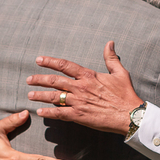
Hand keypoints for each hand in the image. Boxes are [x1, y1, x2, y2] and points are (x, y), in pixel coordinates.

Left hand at [28, 42, 143, 134]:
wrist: (130, 115)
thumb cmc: (125, 94)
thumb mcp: (120, 72)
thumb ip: (111, 58)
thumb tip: (109, 43)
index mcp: (89, 76)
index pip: (65, 65)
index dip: (50, 61)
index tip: (39, 60)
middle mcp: (81, 87)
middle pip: (55, 81)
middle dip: (40, 79)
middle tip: (29, 80)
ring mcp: (79, 102)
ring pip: (54, 97)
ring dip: (40, 95)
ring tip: (30, 95)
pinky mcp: (79, 116)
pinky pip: (60, 114)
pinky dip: (49, 113)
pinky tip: (40, 112)